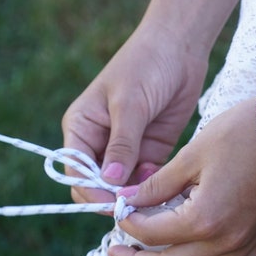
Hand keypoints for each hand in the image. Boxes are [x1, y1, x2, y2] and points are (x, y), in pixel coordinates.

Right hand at [62, 23, 208, 204]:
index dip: (91, 191)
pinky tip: (166, 191)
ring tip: (153, 202)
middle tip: (135, 208)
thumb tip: (109, 181)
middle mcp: (99, 143)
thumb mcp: (130, 103)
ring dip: (135, 198)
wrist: (180, 47)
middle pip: (96, 185)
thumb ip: (121, 143)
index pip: (75, 171)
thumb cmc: (146, 65)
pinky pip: (146, 182)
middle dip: (112, 199)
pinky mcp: (150, 153)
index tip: (112, 205)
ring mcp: (125, 151)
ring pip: (122, 188)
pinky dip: (152, 190)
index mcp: (82, 128)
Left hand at [109, 97, 255, 255]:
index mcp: (204, 219)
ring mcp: (245, 246)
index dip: (128, 225)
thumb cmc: (243, 133)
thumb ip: (157, 185)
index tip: (118, 214)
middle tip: (117, 252)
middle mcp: (225, 242)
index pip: (152, 234)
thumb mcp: (192, 154)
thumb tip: (126, 201)